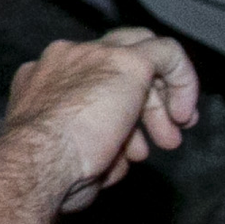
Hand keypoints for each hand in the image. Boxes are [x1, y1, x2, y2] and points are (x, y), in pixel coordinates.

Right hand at [4, 26, 199, 208]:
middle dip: (145, 104)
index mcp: (41, 79)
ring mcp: (93, 54)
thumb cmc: (48, 171)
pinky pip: (167, 52)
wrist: (40, 160)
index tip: (135, 142)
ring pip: (141, 55)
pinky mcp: (127, 60)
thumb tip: (115, 158)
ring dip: (161, 101)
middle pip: (115, 64)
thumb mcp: (68, 157)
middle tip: (162, 139)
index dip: (117, 108)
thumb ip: (93, 145)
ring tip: (170, 141)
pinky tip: (184, 112)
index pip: (88, 78)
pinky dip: (183, 79)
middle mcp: (63, 59)